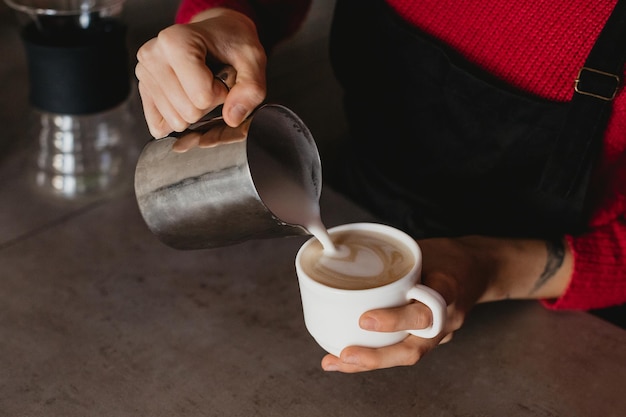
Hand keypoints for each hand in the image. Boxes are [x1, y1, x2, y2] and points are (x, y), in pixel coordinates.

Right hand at [135, 8, 266, 137]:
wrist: (217, 33)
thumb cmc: (231, 42)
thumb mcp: (252, 59)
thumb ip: (251, 88)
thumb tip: (232, 117)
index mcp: (175, 42)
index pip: (202, 97)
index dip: (220, 93)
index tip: (221, 76)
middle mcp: (153, 55)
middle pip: (188, 112)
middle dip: (207, 104)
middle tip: (211, 81)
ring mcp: (143, 73)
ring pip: (175, 121)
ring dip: (194, 110)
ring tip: (198, 85)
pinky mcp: (143, 90)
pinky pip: (159, 125)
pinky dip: (179, 118)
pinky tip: (186, 97)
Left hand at [320, 235, 572, 372]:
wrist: (480, 269)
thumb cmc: (448, 256)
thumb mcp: (425, 250)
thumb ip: (395, 261)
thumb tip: (349, 259)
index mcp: (447, 291)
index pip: (424, 312)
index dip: (395, 320)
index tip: (365, 320)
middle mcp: (446, 320)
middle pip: (414, 349)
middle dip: (375, 357)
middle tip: (344, 355)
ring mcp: (440, 334)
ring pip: (407, 356)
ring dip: (369, 362)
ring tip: (336, 362)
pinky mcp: (431, 338)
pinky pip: (403, 350)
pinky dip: (376, 355)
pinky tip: (349, 357)